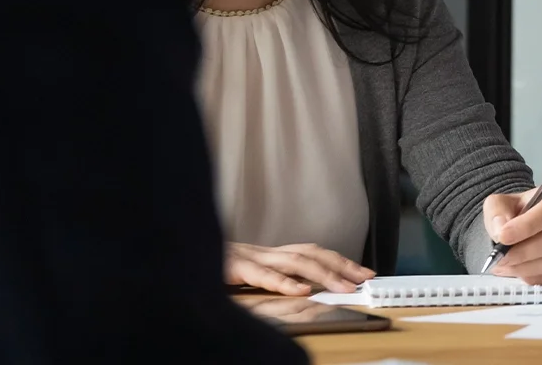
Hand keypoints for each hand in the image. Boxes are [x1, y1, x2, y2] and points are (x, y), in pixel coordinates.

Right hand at [225, 242, 374, 295]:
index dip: (340, 261)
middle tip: (364, 278)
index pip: (314, 252)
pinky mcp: (233, 267)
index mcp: (271, 253)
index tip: (363, 272)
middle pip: (312, 254)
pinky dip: (283, 282)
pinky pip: (261, 275)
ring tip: (343, 286)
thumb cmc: (211, 266)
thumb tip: (302, 290)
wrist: (177, 251)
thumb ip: (271, 278)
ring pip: (295, 262)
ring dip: (323, 275)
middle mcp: (266, 252)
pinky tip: (299, 290)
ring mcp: (251, 257)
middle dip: (341, 265)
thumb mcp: (246, 273)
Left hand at [482, 183, 541, 284]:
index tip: (503, 237)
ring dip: (526, 268)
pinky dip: (535, 279)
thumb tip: (500, 230)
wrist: (530, 227)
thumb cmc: (520, 214)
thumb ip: (497, 211)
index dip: (528, 225)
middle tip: (501, 258)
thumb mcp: (502, 203)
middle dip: (524, 251)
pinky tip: (520, 272)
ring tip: (506, 265)